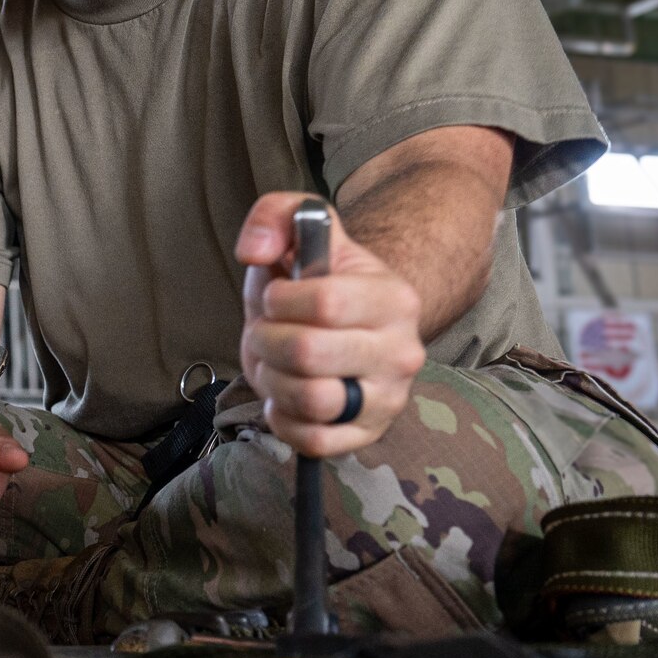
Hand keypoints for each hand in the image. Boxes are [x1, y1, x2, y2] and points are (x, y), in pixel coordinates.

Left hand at [235, 192, 425, 458]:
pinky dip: (283, 418)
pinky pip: (312, 441)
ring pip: (311, 401)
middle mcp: (402, 352)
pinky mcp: (367, 435)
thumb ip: (274, 216)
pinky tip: (284, 395)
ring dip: (272, 379)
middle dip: (266, 339)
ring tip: (275, 362)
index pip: (325, 302)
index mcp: (394, 298)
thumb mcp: (298, 231)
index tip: (275, 296)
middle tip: (266, 331)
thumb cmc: (314, 280)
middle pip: (308, 353)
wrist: (343, 325)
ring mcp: (388, 399)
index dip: (279, 299)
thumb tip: (254, 250)